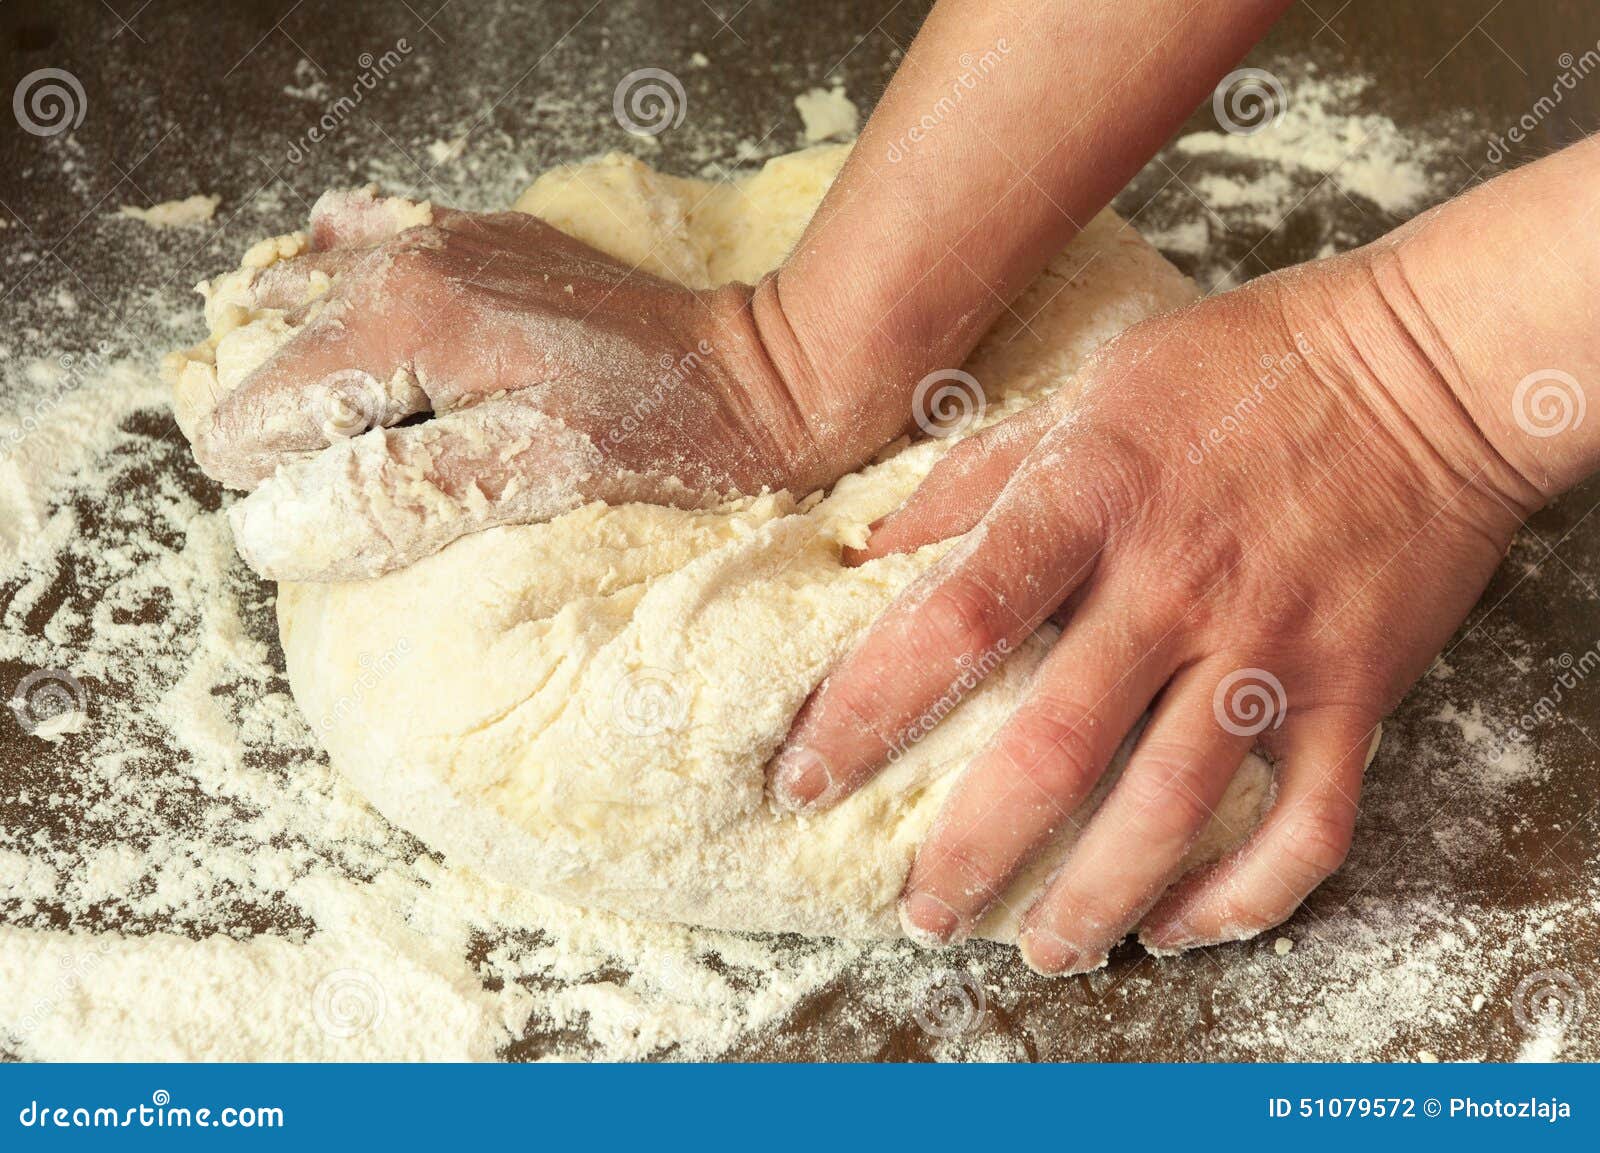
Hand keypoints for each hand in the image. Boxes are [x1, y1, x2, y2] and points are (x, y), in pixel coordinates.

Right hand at [187, 188, 877, 578]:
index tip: (379, 511)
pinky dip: (360, 308)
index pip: (246, 426)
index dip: (292, 491)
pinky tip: (406, 355)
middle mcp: (396, 263)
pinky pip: (357, 253)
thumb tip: (276, 527)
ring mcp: (431, 240)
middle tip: (415, 472)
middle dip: (313, 439)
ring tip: (414, 426)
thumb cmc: (668, 432)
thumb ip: (403, 496)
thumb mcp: (542, 476)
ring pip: (301, 315)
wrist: (763, 370)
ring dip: (333, 381)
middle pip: (267, 370)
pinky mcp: (471, 242)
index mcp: (398, 322)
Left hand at [768, 252, 1532, 972]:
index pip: (954, 623)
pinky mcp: (1352, 687)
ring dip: (1095, 900)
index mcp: (1089, 502)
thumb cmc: (1236, 371)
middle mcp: (1172, 585)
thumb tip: (867, 559)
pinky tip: (1179, 930)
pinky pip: (1305, 823)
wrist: (1424, 366)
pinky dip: (1243, 897)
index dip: (866, 711)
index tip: (805, 781)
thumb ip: (973, 481)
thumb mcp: (1083, 394)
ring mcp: (1269, 645)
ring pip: (1172, 808)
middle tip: (919, 913)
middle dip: (972, 850)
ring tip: (1039, 952)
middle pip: (1054, 750)